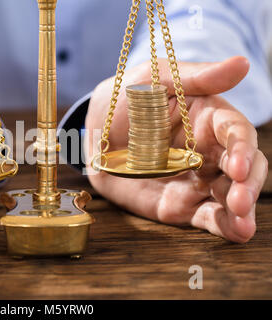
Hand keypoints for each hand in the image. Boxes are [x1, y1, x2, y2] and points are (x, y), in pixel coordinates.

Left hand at [85, 56, 267, 242]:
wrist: (96, 131)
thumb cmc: (128, 98)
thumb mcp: (155, 80)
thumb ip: (196, 78)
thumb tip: (242, 64)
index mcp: (208, 118)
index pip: (235, 133)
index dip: (242, 149)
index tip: (237, 165)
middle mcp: (209, 151)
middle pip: (242, 168)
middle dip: (246, 184)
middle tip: (239, 201)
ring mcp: (196, 179)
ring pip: (229, 195)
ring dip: (240, 211)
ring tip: (242, 225)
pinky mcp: (180, 203)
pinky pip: (205, 215)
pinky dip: (223, 225)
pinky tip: (237, 232)